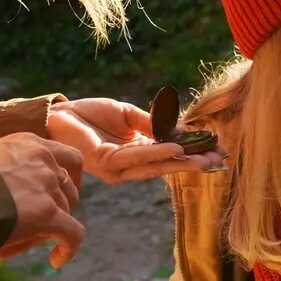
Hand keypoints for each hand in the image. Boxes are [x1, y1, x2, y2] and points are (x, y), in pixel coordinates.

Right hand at [0, 132, 85, 267]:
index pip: (64, 156)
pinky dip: (68, 248)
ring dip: (52, 226)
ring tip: (24, 240)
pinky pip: (72, 234)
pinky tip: (56, 260)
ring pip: (66, 210)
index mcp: (26, 143)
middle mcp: (43, 159)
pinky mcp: (47, 212)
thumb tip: (1, 196)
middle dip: (62, 202)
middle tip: (47, 220)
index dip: (65, 177)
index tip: (56, 191)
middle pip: (69, 184)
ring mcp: (47, 185)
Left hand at [47, 98, 228, 183]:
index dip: (194, 155)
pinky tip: (176, 149)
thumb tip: (179, 132)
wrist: (60, 114)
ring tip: (205, 158)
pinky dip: (157, 153)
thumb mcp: (128, 115)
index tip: (219, 153)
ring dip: (182, 162)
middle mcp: (130, 166)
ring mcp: (118, 167)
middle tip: (220, 161)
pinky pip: (136, 157)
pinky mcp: (106, 162)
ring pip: (156, 165)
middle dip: (194, 163)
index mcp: (137, 153)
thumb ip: (152, 124)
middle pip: (168, 166)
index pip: (171, 157)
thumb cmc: (91, 113)